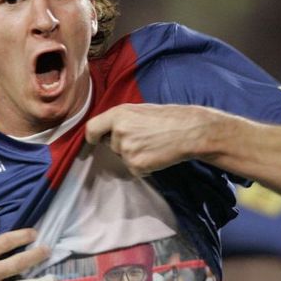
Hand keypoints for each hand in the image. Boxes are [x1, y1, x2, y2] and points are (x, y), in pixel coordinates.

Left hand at [85, 103, 220, 175]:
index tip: (95, 140)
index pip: (91, 129)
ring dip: (135, 156)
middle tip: (144, 138)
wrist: (189, 131)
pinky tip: (156, 155)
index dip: (92, 136)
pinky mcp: (136, 166)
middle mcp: (118, 132)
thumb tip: (106, 130)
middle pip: (111, 145)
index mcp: (118, 114)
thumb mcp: (139, 109)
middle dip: (123, 145)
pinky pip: (134, 170)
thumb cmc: (168, 118)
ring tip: (153, 145)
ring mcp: (126, 150)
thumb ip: (121, 119)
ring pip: (123, 158)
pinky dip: (144, 167)